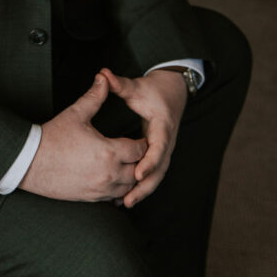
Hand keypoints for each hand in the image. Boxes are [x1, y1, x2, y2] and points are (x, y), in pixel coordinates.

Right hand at [19, 75, 146, 201]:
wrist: (31, 162)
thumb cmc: (53, 137)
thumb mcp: (76, 113)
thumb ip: (94, 96)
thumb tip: (103, 78)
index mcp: (109, 152)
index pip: (139, 150)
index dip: (142, 143)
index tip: (139, 137)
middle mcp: (109, 174)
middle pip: (138, 171)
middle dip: (140, 161)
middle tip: (136, 150)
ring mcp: (100, 189)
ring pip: (128, 187)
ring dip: (131, 177)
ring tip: (127, 164)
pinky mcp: (91, 198)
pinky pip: (114, 199)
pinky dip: (119, 190)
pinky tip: (113, 179)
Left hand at [99, 67, 187, 208]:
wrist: (173, 91)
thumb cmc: (154, 90)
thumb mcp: (137, 87)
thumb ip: (120, 83)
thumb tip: (103, 74)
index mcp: (162, 127)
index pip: (159, 148)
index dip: (149, 162)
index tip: (138, 173)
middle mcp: (166, 142)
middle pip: (159, 169)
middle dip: (144, 186)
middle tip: (127, 199)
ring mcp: (164, 150)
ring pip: (156, 175)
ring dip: (143, 190)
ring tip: (124, 203)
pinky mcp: (158, 154)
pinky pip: (152, 173)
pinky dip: (142, 186)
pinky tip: (125, 197)